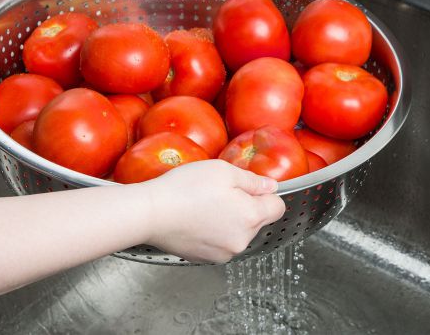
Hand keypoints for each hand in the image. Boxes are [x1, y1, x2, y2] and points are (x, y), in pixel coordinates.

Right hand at [142, 160, 285, 262]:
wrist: (151, 213)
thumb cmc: (185, 189)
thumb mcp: (223, 171)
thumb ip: (252, 180)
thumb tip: (270, 186)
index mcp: (251, 217)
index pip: (278, 207)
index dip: (266, 193)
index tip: (250, 186)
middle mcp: (241, 241)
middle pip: (257, 220)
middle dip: (245, 205)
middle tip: (219, 191)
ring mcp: (223, 253)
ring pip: (237, 232)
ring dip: (229, 219)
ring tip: (204, 204)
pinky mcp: (206, 259)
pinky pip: (220, 242)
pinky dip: (213, 231)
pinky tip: (196, 218)